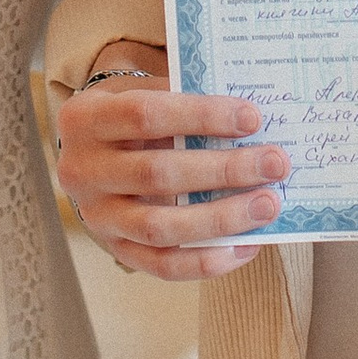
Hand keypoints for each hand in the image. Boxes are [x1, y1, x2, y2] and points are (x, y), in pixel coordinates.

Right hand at [54, 38, 288, 281]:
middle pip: (157, 174)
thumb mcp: (143, 93)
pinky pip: (163, 266)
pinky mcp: (116, 250)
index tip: (252, 118)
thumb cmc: (131, 117)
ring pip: (160, 227)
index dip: (201, 116)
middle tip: (275, 163)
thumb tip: (251, 122)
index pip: (146, 114)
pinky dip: (208, 261)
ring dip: (221, 218)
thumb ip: (185, 101)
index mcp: (86, 119)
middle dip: (224, 170)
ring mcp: (97, 217)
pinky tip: (247, 246)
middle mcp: (82, 170)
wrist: (91, 155)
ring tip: (267, 205)